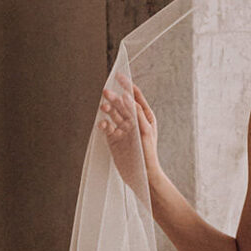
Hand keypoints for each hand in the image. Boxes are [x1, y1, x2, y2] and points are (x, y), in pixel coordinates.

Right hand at [97, 77, 158, 197]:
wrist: (143, 174)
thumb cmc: (149, 153)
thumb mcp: (145, 131)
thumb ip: (136, 114)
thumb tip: (128, 97)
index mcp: (145, 117)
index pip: (135, 97)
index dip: (127, 86)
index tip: (119, 76)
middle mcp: (134, 121)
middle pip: (122, 105)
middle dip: (114, 98)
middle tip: (105, 92)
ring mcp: (123, 130)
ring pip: (113, 115)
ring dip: (108, 110)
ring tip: (103, 107)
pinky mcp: (115, 139)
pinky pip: (107, 128)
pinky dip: (104, 124)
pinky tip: (102, 124)